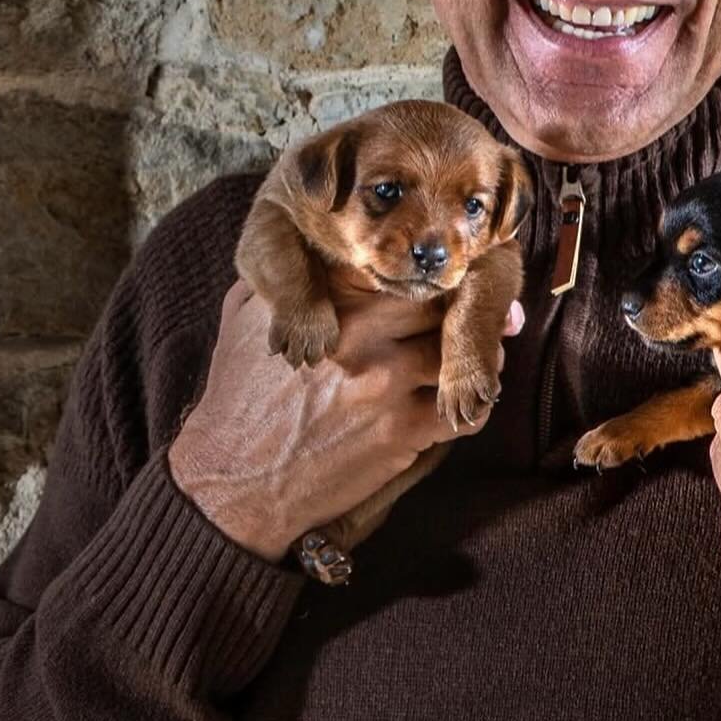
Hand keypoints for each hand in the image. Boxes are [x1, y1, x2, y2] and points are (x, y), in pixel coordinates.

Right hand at [169, 279, 524, 563]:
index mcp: (328, 292)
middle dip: (466, 307)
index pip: (405, 261)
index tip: (453, 273)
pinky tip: (467, 399)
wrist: (232, 478)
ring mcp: (386, 378)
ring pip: (465, 349)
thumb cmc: (239, 394)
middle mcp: (362, 328)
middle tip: (487, 312)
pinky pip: (466, 407)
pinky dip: (476, 403)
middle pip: (446, 298)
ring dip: (477, 355)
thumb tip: (323, 241)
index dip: (435, 267)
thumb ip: (291, 273)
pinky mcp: (402, 430)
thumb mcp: (248, 314)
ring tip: (479, 356)